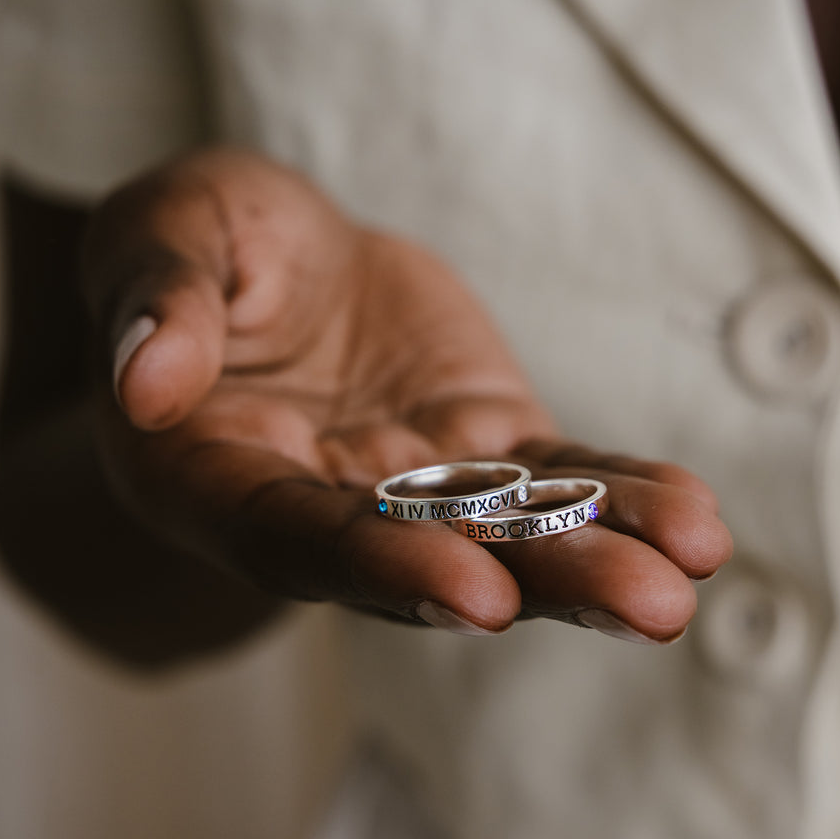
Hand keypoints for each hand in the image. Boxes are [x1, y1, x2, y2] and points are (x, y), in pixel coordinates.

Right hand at [84, 147, 730, 639]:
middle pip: (435, 562)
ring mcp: (420, 484)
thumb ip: (159, 299)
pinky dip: (621, 497)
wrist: (285, 257)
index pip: (302, 540)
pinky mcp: (487, 446)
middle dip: (544, 583)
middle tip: (650, 607)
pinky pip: (558, 481)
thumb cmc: (208, 241)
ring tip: (692, 567)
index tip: (479, 593)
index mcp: (221, 480)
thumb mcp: (164, 231)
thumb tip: (147, 381)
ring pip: (514, 532)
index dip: (386, 566)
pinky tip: (691, 519)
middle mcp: (329, 507)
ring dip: (606, 556)